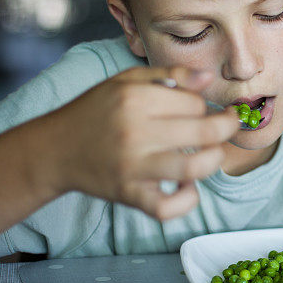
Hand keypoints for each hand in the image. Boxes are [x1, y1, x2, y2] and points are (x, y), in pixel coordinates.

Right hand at [38, 66, 239, 220]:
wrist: (54, 149)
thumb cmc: (96, 111)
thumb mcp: (126, 81)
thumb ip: (168, 75)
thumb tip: (207, 78)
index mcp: (136, 99)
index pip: (195, 103)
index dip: (204, 106)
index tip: (200, 110)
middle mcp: (135, 132)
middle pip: (204, 132)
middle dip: (226, 128)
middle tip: (228, 126)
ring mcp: (132, 167)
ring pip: (194, 167)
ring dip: (214, 160)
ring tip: (212, 154)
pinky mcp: (129, 194)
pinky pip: (168, 207)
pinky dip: (187, 200)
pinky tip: (188, 186)